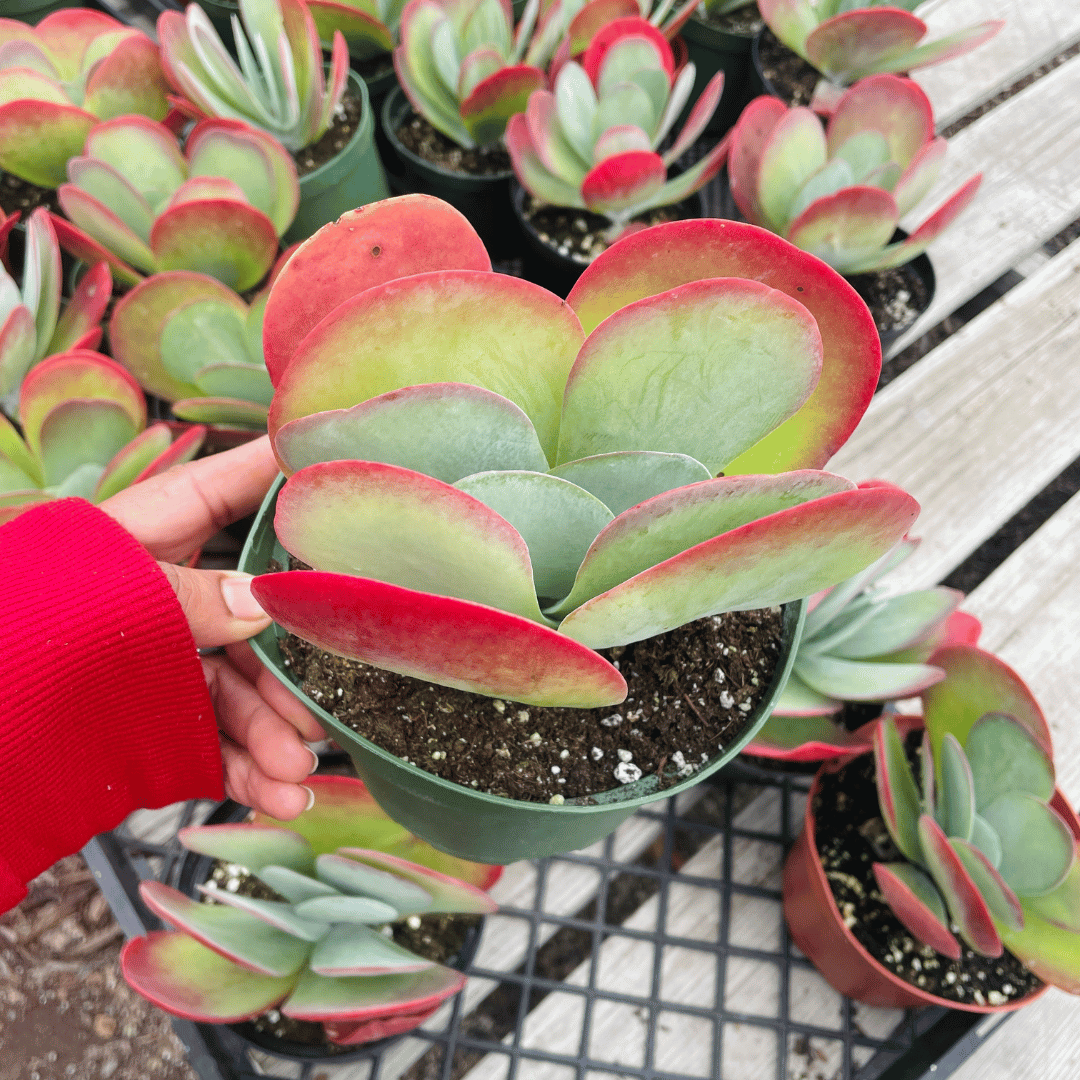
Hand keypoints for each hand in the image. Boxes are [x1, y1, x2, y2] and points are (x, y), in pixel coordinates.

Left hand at [101, 436, 325, 818]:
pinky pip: (213, 744)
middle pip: (255, 616)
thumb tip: (264, 601)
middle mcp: (168, 597)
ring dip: (275, 734)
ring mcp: (163, 663)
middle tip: (324, 696)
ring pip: (241, 690)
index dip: (282, 471)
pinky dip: (248, 773)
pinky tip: (278, 796)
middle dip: (294, 662)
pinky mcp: (153, 723)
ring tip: (295, 770)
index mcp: (148, 537)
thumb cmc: (22, 624)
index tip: (340, 455)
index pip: (228, 489)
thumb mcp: (107, 596)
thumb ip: (189, 598)